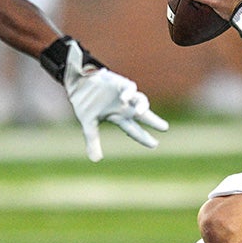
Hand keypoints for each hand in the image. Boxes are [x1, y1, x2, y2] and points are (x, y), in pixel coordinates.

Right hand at [63, 41, 167, 160]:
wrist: (77, 84)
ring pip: (139, 99)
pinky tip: (126, 98)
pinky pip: (128, 87)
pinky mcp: (119, 82)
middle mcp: (124, 106)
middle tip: (164, 128)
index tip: (154, 144)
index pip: (134, 129)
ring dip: (142, 105)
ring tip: (142, 112)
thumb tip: (95, 160)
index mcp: (118, 116)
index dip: (143, 137)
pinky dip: (128, 92)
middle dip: (153, 121)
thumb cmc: (85, 102)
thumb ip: (93, 141)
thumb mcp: (88, 124)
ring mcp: (123, 94)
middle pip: (142, 115)